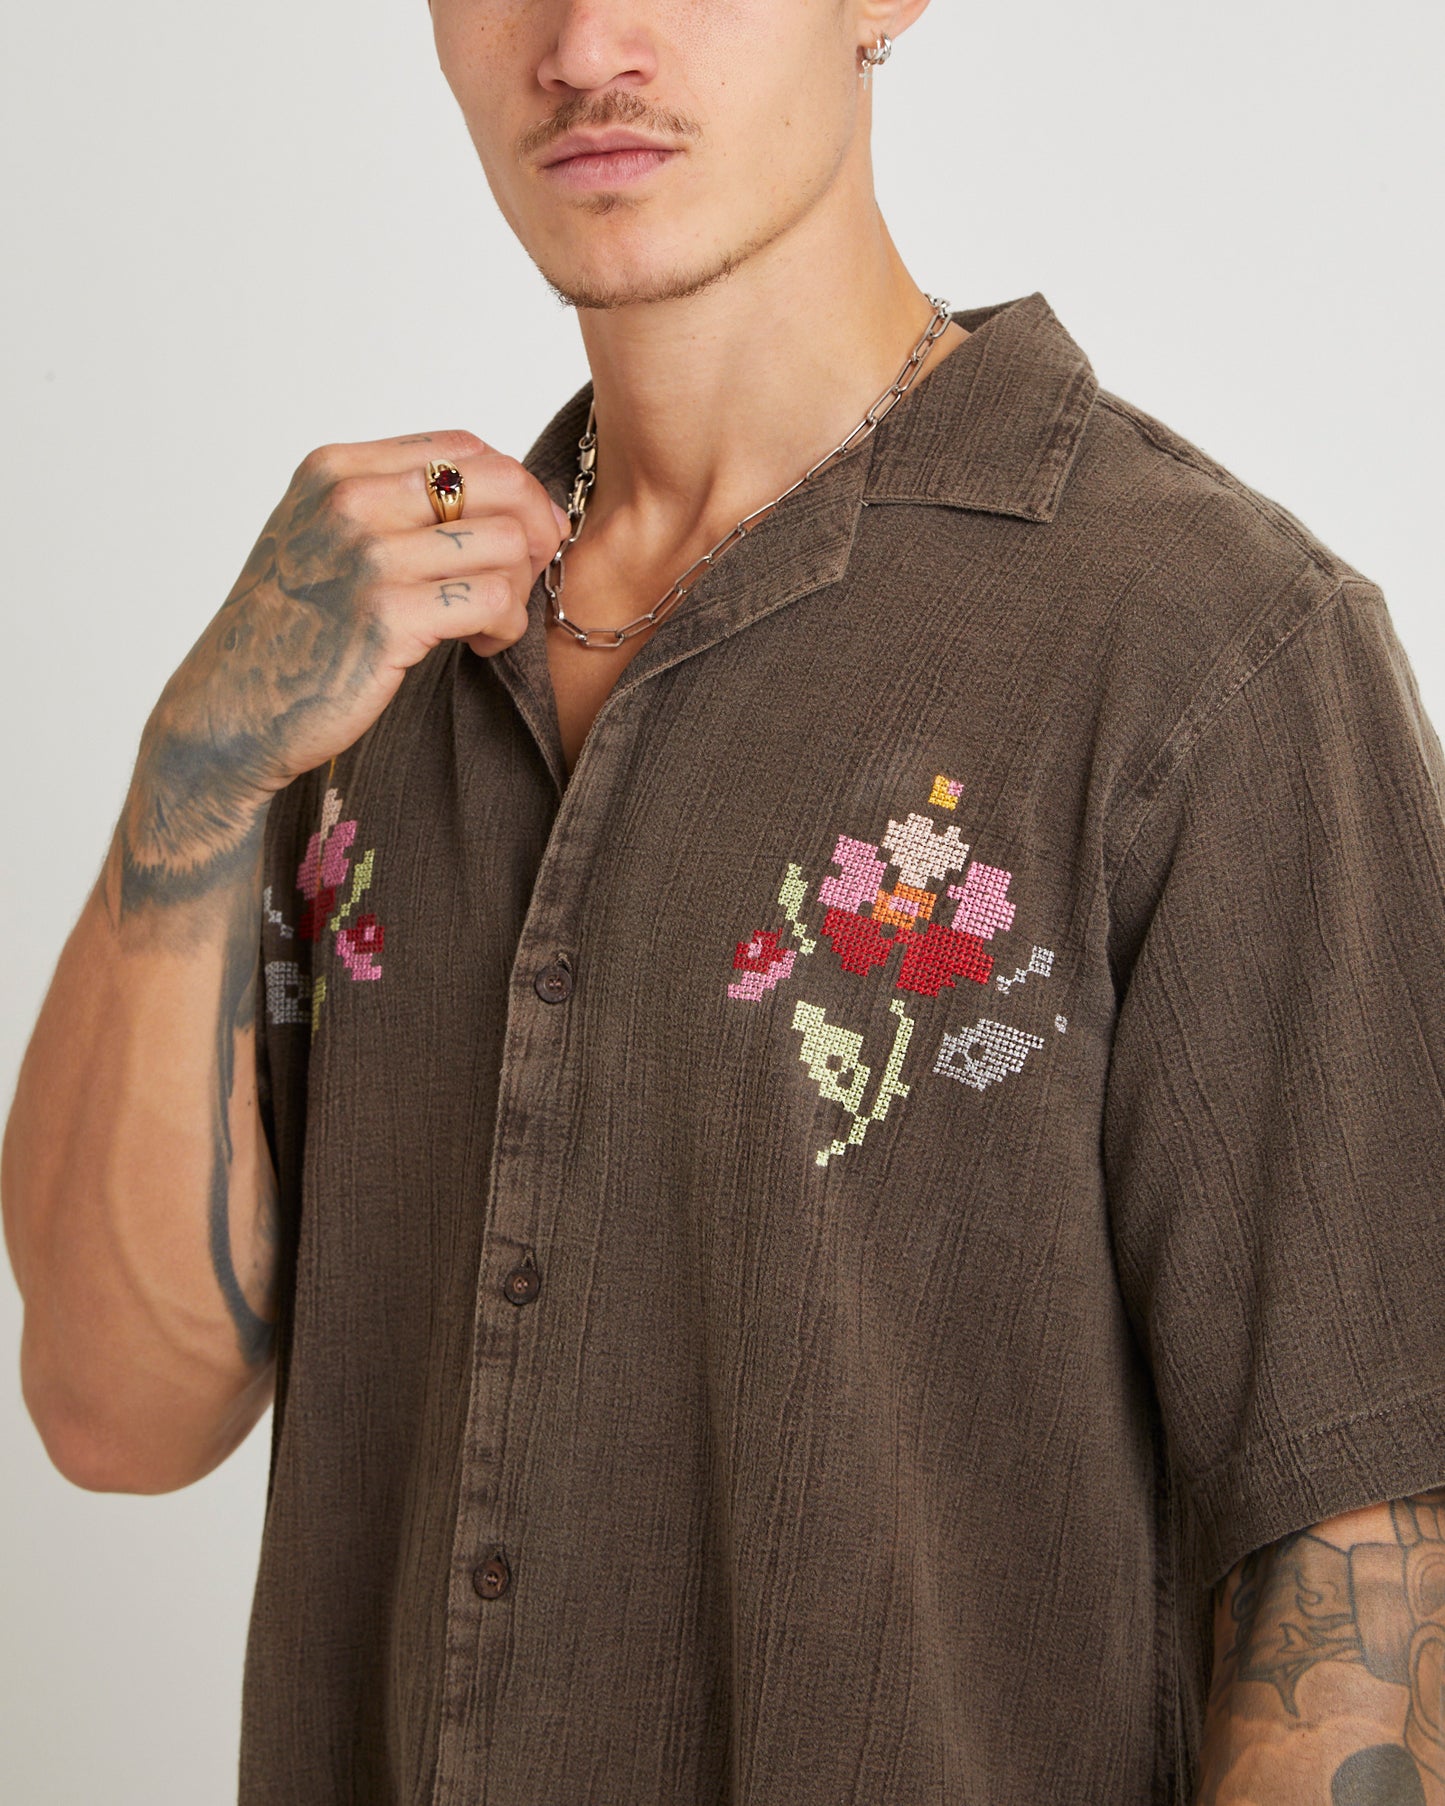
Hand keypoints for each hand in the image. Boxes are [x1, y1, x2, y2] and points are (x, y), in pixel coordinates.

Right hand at [116, 431, 568, 908]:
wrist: (231, 710)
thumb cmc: (289, 632)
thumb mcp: (320, 538)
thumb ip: (388, 503)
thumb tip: (497, 491)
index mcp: (335, 470)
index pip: (464, 447)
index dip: (514, 489)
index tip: (522, 535)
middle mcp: (351, 500)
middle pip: (500, 483)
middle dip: (534, 533)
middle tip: (521, 581)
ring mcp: (369, 557)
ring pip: (508, 544)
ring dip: (518, 589)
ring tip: (489, 622)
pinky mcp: (388, 618)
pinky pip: (494, 601)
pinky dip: (506, 626)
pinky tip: (480, 645)